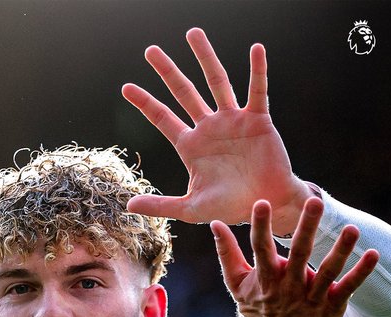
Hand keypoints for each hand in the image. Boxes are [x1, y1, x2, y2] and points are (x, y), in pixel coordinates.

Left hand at [122, 27, 310, 232]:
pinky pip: (257, 90)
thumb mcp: (190, 208)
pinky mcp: (258, 120)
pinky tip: (256, 49)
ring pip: (216, 82)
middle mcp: (209, 128)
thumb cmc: (229, 208)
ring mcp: (233, 121)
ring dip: (205, 57)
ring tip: (192, 33)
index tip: (126, 88)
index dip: (145, 103)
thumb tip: (128, 205)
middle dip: (167, 72)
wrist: (265, 206)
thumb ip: (161, 205)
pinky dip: (257, 70)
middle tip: (150, 50)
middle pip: (184, 92)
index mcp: (191, 146)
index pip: (163, 119)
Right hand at [211, 197, 378, 316]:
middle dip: (307, 228)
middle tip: (315, 202)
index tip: (262, 204)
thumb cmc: (256, 307)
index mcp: (266, 278)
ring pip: (327, 272)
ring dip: (340, 250)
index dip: (261, 226)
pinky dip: (360, 273)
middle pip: (299, 254)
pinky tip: (371, 255)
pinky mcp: (330, 308)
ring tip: (352, 229)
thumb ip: (227, 252)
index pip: (260, 249)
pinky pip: (347, 289)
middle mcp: (288, 287)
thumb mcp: (237, 283)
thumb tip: (215, 223)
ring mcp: (310, 298)